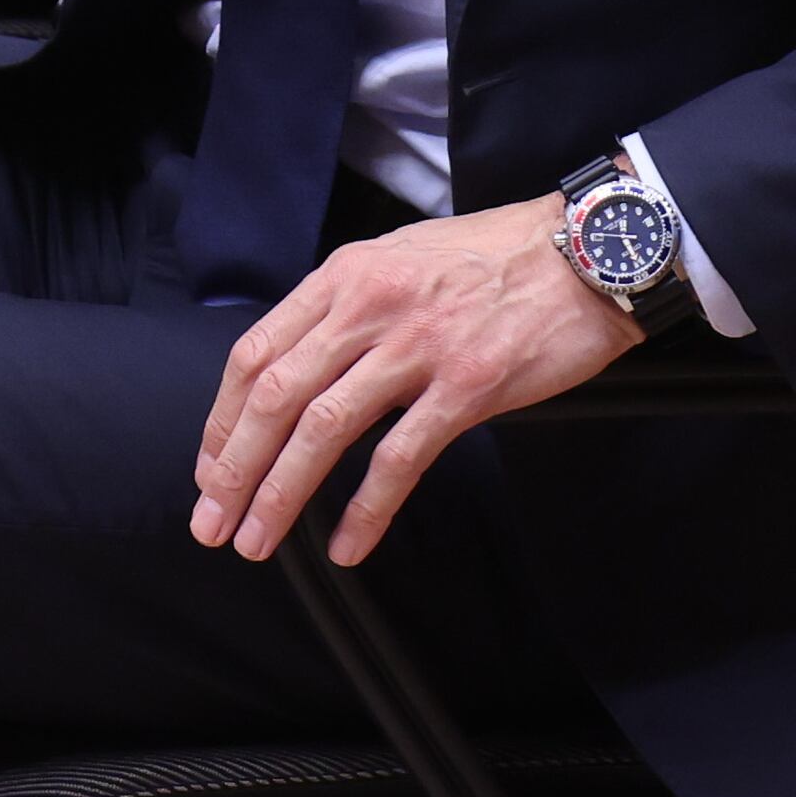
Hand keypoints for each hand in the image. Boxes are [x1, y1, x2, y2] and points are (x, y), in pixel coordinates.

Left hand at [188, 196, 644, 568]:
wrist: (587, 252)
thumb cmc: (495, 259)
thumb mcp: (398, 257)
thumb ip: (346, 306)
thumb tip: (298, 365)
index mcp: (344, 276)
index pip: (255, 353)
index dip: (222, 420)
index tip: (208, 469)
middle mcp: (369, 307)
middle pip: (275, 396)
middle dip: (232, 469)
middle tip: (211, 523)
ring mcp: (417, 346)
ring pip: (323, 429)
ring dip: (281, 494)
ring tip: (257, 540)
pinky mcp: (467, 386)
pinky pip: (400, 458)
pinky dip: (366, 509)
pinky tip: (347, 544)